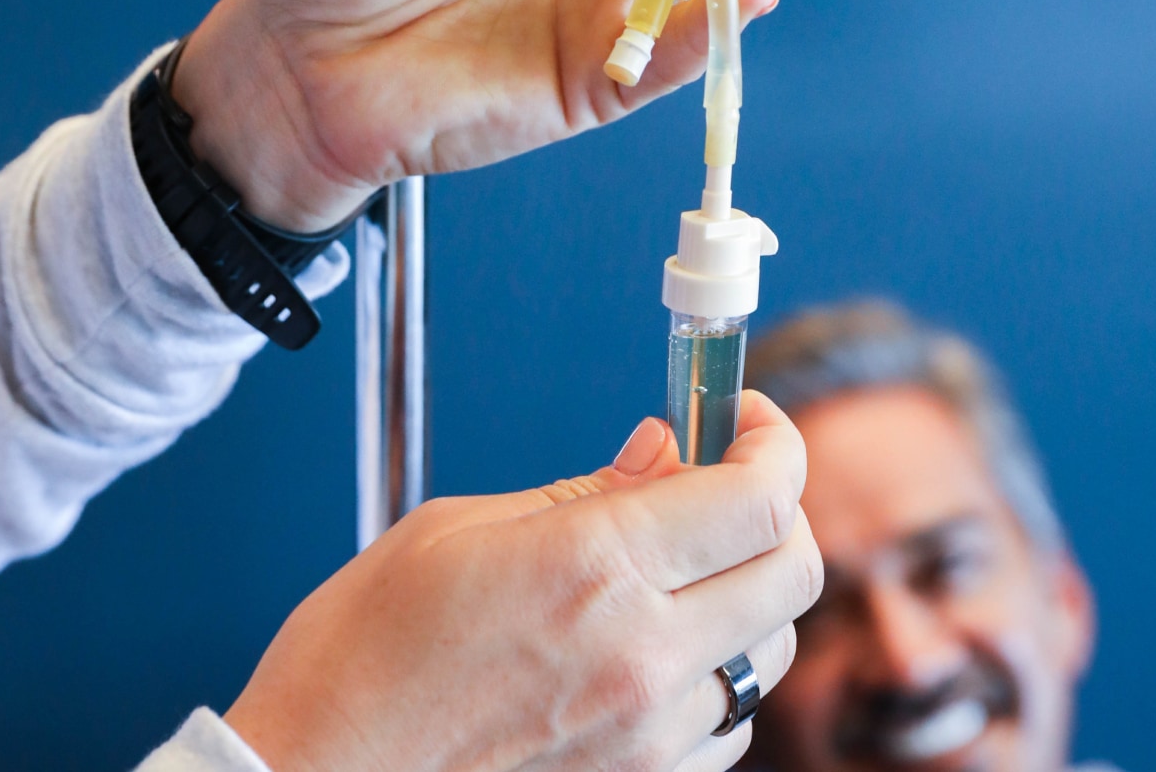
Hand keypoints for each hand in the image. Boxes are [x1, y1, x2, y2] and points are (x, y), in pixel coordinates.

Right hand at [224, 392, 822, 771]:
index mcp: (594, 568)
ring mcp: (650, 735)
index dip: (772, 441)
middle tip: (724, 485)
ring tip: (680, 572)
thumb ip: (583, 488)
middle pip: (795, 569)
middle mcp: (643, 656)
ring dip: (749, 594)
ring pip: (772, 649)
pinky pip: (730, 722)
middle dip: (777, 509)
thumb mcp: (455, 530)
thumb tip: (663, 449)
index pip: (758, 495)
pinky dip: (717, 673)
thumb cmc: (360, 660)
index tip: (746, 420)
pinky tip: (658, 650)